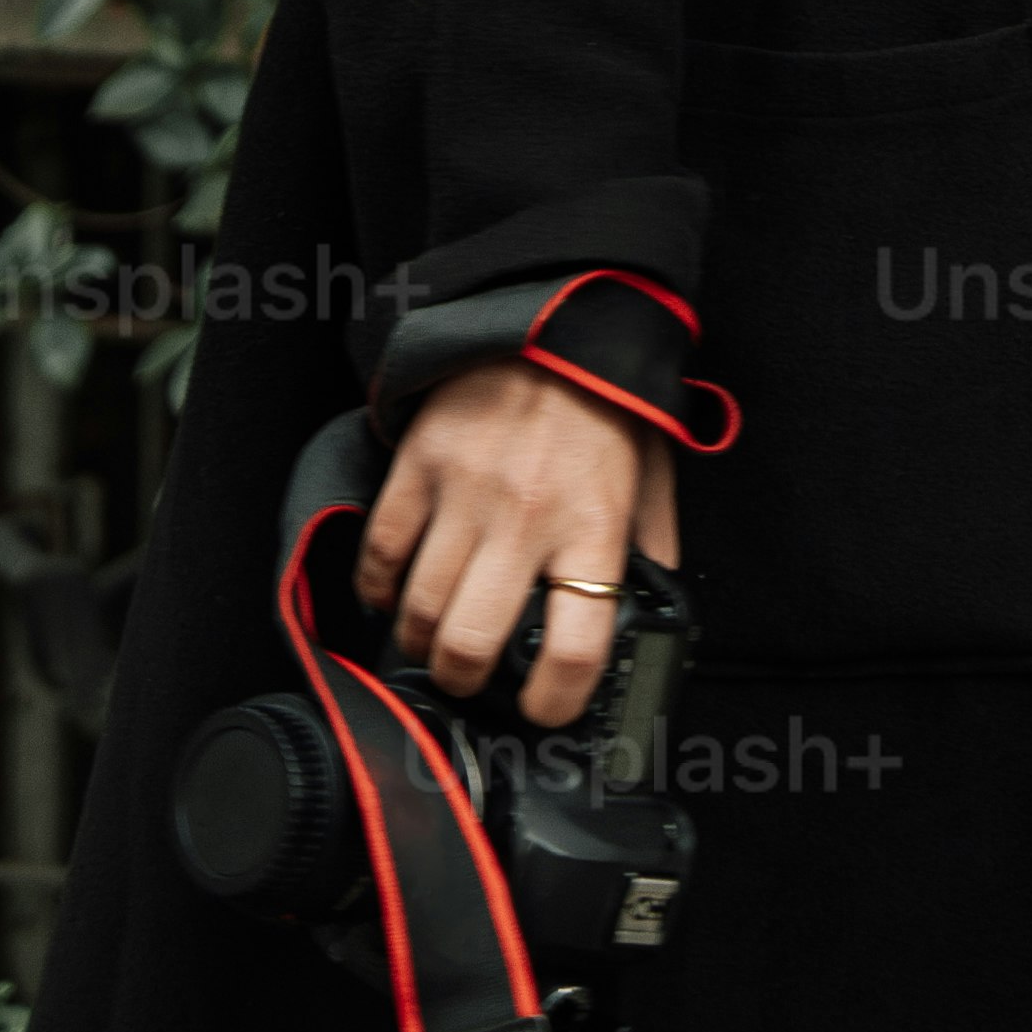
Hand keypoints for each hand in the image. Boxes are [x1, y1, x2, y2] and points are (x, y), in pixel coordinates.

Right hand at [360, 360, 683, 731]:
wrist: (554, 322)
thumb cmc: (606, 410)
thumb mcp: (652, 484)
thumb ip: (650, 556)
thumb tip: (648, 623)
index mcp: (593, 525)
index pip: (575, 647)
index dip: (554, 702)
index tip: (542, 709)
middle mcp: (527, 515)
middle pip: (472, 642)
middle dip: (463, 682)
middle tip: (468, 678)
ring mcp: (465, 489)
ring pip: (419, 609)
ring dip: (420, 642)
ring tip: (431, 639)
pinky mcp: (419, 465)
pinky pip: (381, 553)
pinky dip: (380, 589)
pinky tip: (396, 592)